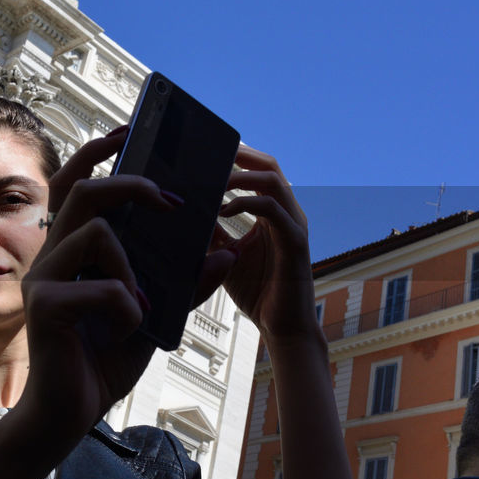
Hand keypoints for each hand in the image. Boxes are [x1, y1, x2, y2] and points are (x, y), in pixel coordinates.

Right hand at [18, 128, 173, 440]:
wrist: (68, 415)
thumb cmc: (103, 360)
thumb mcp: (154, 317)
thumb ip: (183, 286)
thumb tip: (225, 252)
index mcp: (72, 250)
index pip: (77, 183)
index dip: (99, 152)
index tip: (130, 131)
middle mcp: (52, 256)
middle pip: (85, 190)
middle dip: (131, 184)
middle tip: (171, 199)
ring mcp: (44, 279)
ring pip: (97, 233)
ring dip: (134, 266)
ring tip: (142, 304)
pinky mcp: (45, 307)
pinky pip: (104, 288)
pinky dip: (128, 308)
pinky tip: (126, 332)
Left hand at [197, 146, 318, 339]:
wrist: (282, 327)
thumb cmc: (256, 290)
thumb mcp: (223, 254)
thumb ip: (211, 231)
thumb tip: (182, 212)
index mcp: (273, 211)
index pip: (259, 169)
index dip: (236, 156)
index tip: (205, 151)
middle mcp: (287, 212)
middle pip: (269, 165)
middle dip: (238, 155)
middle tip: (206, 155)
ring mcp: (294, 225)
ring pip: (272, 180)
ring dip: (239, 176)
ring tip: (212, 182)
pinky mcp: (295, 242)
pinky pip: (272, 210)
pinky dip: (246, 203)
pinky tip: (222, 210)